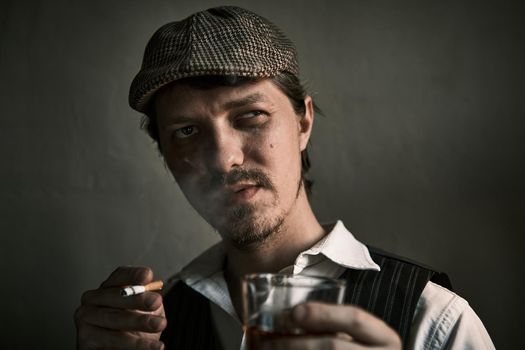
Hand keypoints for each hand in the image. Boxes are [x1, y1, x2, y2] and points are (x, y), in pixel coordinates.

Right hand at [74, 266, 166, 349]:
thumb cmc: (133, 329)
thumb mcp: (145, 311)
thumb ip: (147, 299)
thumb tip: (153, 295)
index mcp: (109, 288)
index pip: (120, 275)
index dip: (133, 275)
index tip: (147, 276)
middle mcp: (93, 300)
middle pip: (115, 295)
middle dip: (138, 299)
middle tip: (156, 302)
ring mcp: (86, 319)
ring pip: (114, 318)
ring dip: (139, 322)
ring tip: (158, 325)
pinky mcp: (85, 340)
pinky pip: (111, 341)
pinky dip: (134, 344)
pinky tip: (150, 345)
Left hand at [263, 302, 401, 348]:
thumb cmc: (353, 349)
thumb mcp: (355, 336)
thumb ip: (332, 325)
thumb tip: (287, 316)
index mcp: (384, 338)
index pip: (355, 318)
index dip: (323, 313)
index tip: (294, 313)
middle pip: (333, 347)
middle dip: (295, 343)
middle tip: (266, 341)